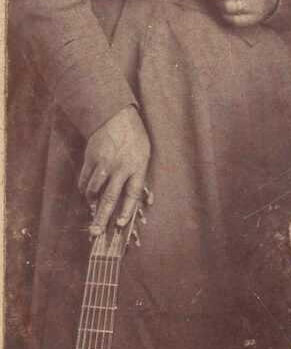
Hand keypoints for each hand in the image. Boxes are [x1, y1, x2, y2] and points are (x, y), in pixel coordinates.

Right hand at [79, 107, 150, 234]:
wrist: (116, 116)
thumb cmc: (135, 139)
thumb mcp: (145, 156)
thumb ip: (141, 178)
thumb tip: (148, 202)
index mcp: (138, 167)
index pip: (132, 194)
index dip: (126, 211)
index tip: (120, 225)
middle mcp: (121, 167)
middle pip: (110, 197)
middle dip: (103, 218)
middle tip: (96, 232)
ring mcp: (104, 163)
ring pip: (93, 190)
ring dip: (92, 203)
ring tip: (93, 209)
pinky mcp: (91, 158)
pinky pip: (84, 179)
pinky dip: (84, 189)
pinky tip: (87, 193)